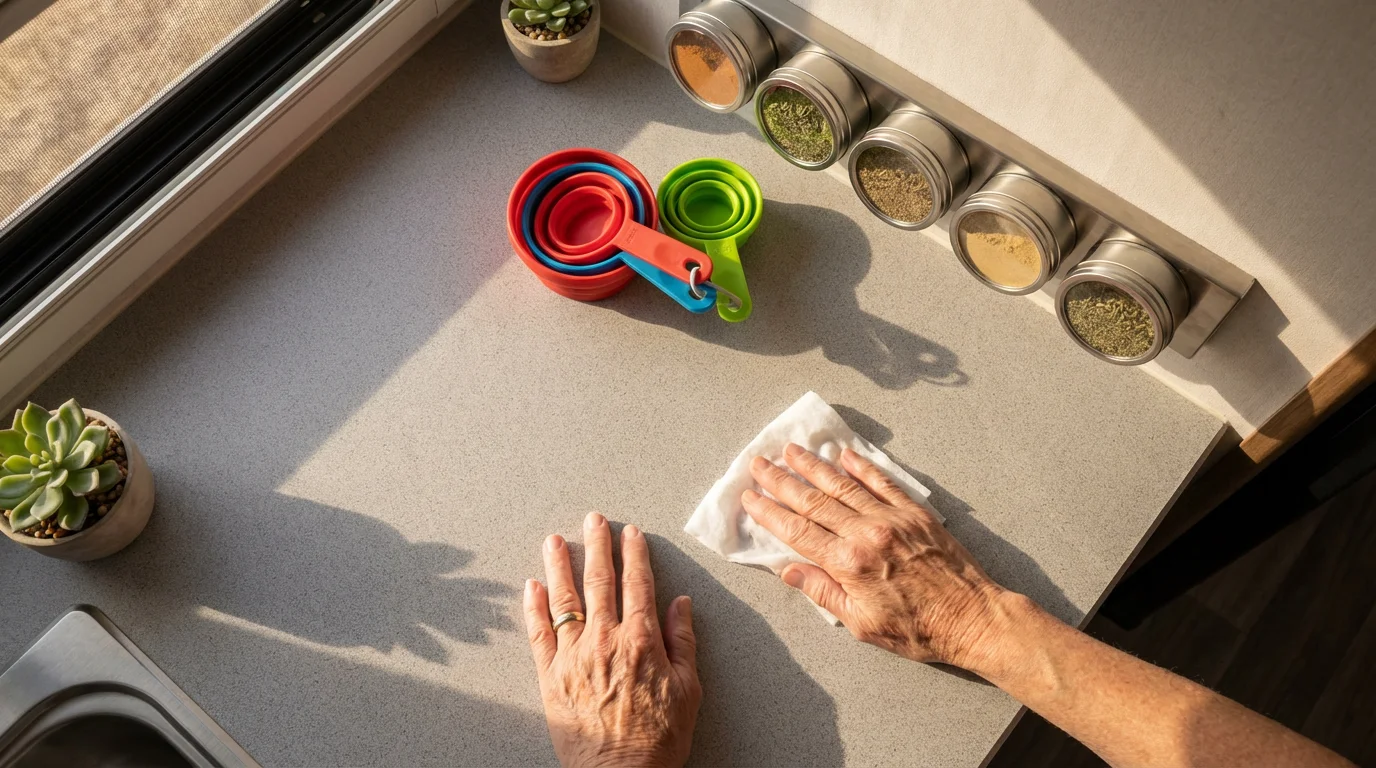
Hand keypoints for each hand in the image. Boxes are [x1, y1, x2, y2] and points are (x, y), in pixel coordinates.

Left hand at [525, 513, 701, 767]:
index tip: (631, 533)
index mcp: (641, 640)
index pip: (638, 584)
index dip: (635, 555)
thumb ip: (682, 641)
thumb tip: (679, 605)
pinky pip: (538, 634)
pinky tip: (532, 587)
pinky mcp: (550, 677)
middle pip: (599, 581)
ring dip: (559, 565)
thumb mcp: (689, 689)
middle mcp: (604, 640)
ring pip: (564, 599)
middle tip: (593, 520)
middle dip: (597, 546)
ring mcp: (572, 657)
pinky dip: (534, 607)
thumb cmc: (658, 740)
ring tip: (555, 541)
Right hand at [742, 444, 1016, 669]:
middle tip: (758, 463)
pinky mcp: (914, 513)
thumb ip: (824, 592)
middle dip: (782, 481)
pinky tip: (843, 454)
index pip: (798, 532)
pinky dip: (861, 466)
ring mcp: (891, 519)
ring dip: (813, 466)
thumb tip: (789, 570)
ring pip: (843, 485)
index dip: (770, 513)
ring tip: (791, 450)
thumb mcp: (862, 624)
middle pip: (813, 502)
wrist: (973, 619)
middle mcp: (866, 534)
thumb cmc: (918, 629)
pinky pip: (882, 482)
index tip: (750, 497)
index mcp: (849, 564)